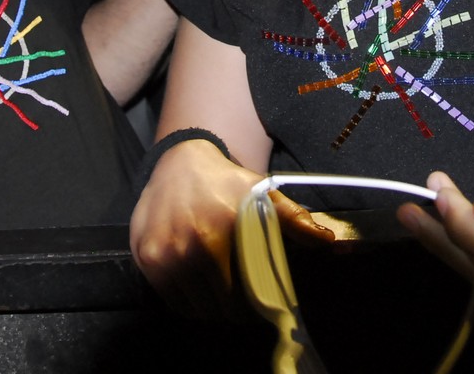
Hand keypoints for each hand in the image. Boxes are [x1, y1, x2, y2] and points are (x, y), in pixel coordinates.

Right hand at [130, 138, 330, 318]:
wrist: (178, 163)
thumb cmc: (225, 183)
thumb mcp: (263, 193)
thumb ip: (294, 218)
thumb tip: (326, 241)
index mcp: (229, 227)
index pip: (251, 292)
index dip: (262, 305)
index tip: (267, 306)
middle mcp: (195, 243)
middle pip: (225, 306)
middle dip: (240, 310)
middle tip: (247, 304)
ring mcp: (167, 253)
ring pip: (200, 308)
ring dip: (214, 309)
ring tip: (223, 295)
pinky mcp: (147, 259)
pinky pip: (175, 303)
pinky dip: (190, 304)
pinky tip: (200, 289)